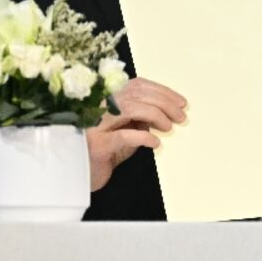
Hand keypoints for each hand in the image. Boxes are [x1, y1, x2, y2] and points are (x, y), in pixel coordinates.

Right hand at [86, 77, 186, 191]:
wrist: (80, 175)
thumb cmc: (106, 150)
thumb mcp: (127, 129)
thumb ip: (141, 116)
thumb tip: (167, 109)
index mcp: (106, 99)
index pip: (137, 85)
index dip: (162, 91)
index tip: (181, 102)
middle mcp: (97, 107)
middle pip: (137, 94)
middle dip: (165, 103)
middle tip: (181, 116)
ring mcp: (95, 126)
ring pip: (131, 108)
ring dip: (157, 115)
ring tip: (168, 127)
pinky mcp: (97, 146)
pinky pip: (124, 136)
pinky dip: (144, 137)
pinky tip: (155, 143)